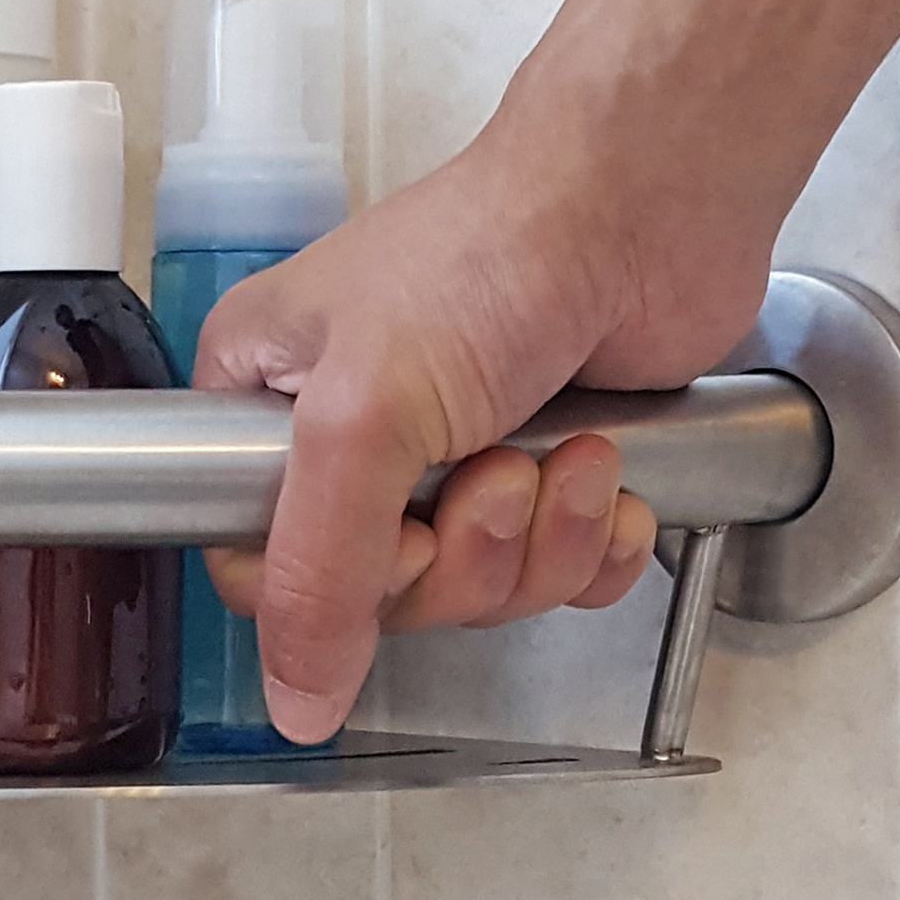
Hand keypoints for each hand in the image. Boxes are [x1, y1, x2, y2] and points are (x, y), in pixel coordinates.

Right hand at [193, 59, 777, 745]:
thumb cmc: (490, 251)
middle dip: (464, 555)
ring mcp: (448, 454)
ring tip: (557, 456)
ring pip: (476, 589)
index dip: (336, 584)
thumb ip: (317, 569)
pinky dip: (591, 541)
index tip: (397, 537)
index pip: (256, 563)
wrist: (644, 203)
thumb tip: (293, 697)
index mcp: (265, 401)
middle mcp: (350, 434)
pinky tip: (604, 475)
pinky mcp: (542, 471)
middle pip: (381, 593)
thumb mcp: (362, 416)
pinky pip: (554, 575)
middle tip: (496, 475)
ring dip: (537, 542)